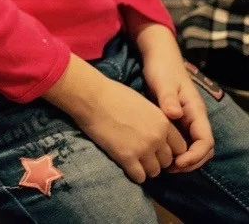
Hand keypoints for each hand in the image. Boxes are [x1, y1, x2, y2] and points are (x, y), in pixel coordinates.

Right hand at [45, 55, 186, 182]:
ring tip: (135, 162)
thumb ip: (155, 120)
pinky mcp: (126, 157)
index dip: (169, 150)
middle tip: (144, 156)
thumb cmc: (113, 94)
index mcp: (164, 123)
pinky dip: (134, 174)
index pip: (180, 148)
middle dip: (157, 160)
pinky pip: (139, 176)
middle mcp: (157, 138)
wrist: (91, 96)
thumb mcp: (143, 104)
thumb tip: (156, 131)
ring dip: (146, 169)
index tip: (158, 150)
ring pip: (155, 171)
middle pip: (168, 161)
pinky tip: (127, 166)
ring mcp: (143, 149)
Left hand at [135, 24, 214, 172]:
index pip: (205, 141)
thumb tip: (174, 116)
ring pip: (193, 146)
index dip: (194, 156)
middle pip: (202, 149)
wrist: (159, 58)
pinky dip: (176, 151)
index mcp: (196, 112)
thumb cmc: (162, 69)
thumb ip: (168, 99)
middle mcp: (195, 118)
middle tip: (169, 170)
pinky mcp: (177, 120)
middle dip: (190, 163)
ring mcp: (187, 120)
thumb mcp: (163, 83)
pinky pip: (182, 141)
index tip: (177, 163)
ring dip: (184, 159)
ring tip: (164, 166)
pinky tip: (160, 154)